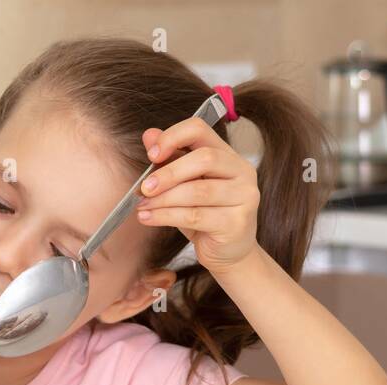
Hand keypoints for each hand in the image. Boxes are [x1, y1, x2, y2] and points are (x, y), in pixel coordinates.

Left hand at [135, 118, 260, 273]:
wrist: (229, 253)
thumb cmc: (206, 216)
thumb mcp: (184, 185)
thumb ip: (170, 159)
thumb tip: (149, 135)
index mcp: (228, 155)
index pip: (200, 130)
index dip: (173, 137)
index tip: (151, 154)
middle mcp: (242, 171)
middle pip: (204, 159)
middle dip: (168, 173)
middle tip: (144, 188)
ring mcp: (244, 197)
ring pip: (198, 191)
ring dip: (164, 199)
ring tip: (142, 206)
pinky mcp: (237, 223)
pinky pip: (196, 216)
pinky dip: (167, 216)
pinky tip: (149, 218)